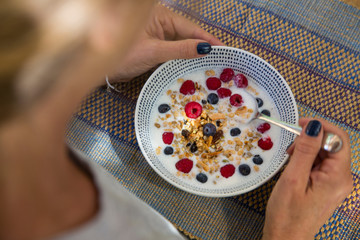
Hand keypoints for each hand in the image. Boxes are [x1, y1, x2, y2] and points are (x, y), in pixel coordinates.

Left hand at [109, 4, 223, 81]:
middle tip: (220, 61)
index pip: (190, 27)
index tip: (224, 49)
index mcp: (160, 16)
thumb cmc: (121, 54)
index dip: (207, 39)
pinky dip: (182, 59)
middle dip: (202, 48)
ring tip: (210, 66)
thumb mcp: (153, 52)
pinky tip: (192, 67)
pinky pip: (172, 51)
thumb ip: (180, 50)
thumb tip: (204, 49)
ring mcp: (157, 34)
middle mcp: (160, 22)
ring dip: (193, 55)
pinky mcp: (153, 46)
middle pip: (187, 35)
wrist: (97, 67)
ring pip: (180, 44)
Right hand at [262, 118, 352, 239]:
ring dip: (308, 149)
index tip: (299, 124)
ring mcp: (335, 183)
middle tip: (290, 148)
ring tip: (290, 158)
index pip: (338, 139)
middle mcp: (342, 179)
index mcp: (338, 177)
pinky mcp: (327, 186)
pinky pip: (320, 165)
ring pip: (325, 154)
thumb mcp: (293, 179)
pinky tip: (295, 165)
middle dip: (311, 140)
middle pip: (333, 145)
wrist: (286, 238)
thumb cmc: (287, 214)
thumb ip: (305, 150)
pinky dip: (307, 159)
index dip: (320, 127)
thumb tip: (314, 125)